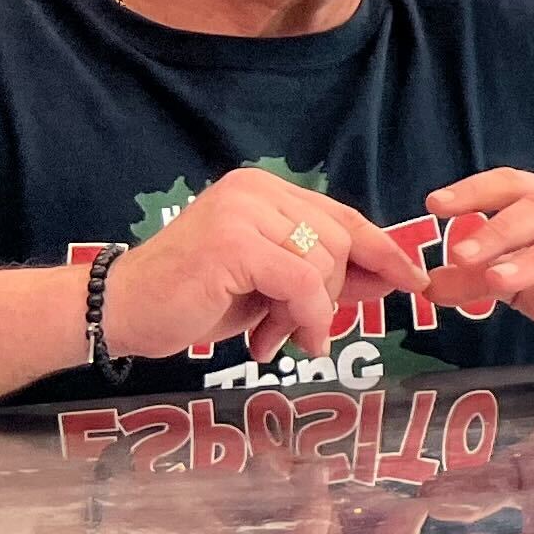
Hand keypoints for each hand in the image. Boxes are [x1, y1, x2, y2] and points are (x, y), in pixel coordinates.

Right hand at [104, 168, 421, 367]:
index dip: (382, 250)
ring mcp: (243, 212)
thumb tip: (388, 278)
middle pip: (340, 241)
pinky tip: (279, 343)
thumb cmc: (193, 299)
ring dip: (312, 312)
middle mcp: (256, 190)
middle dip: (333, 294)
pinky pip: (301, 284)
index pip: (342, 217)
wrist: (120, 311)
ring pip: (323, 263)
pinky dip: (304, 318)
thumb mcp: (269, 286)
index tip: (412, 280)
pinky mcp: (233, 243)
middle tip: (304, 332)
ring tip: (277, 337)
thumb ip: (322, 275)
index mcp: (265, 191)